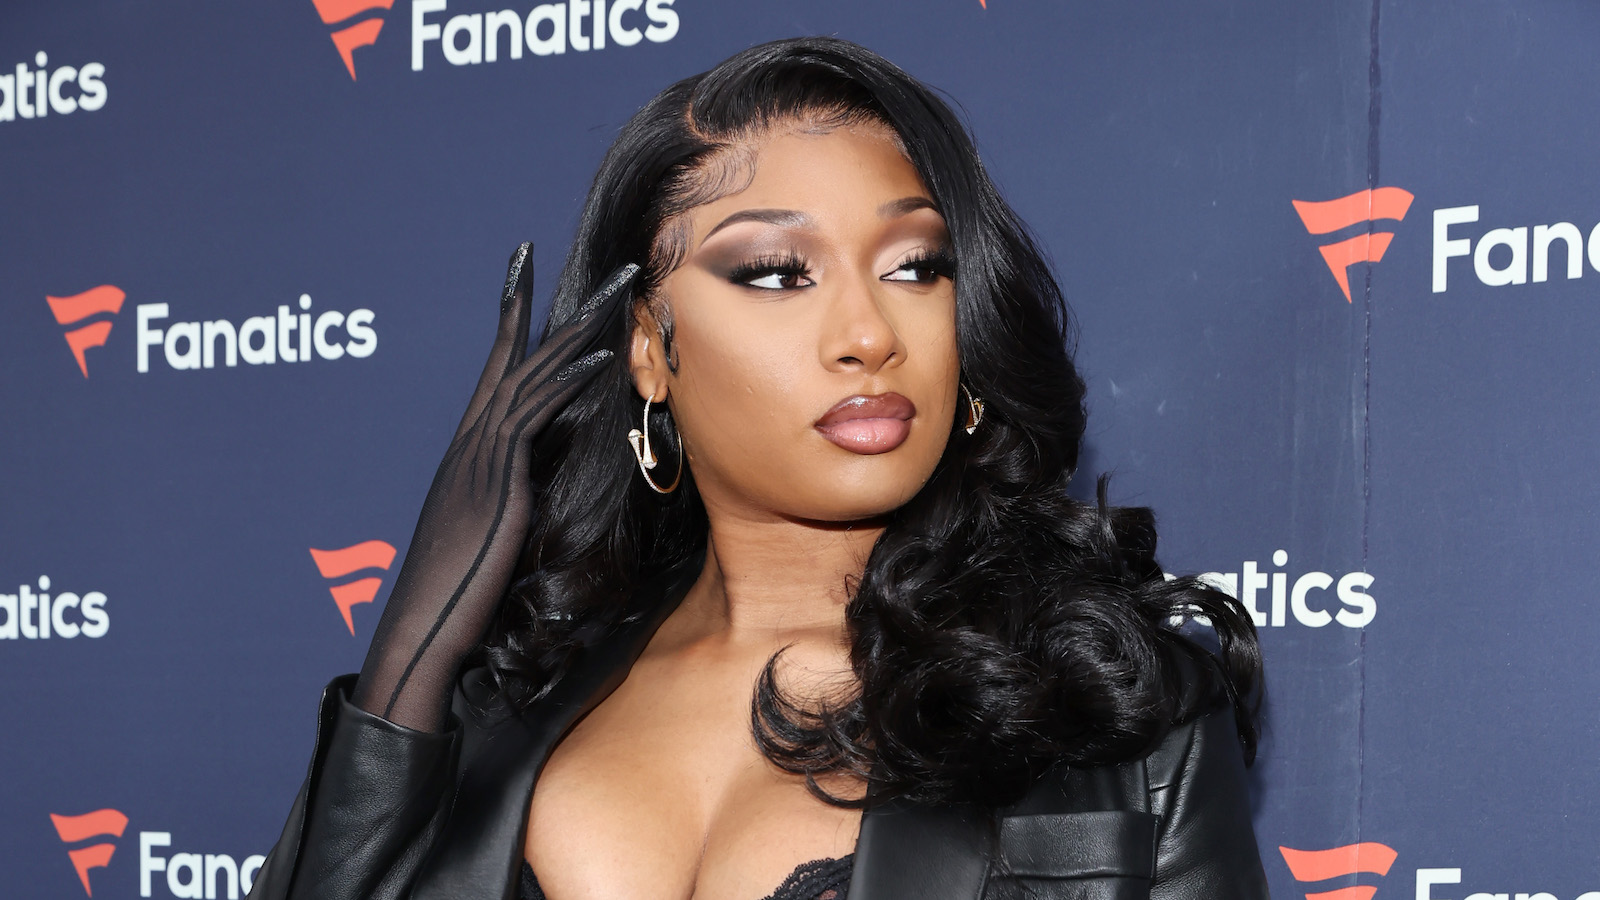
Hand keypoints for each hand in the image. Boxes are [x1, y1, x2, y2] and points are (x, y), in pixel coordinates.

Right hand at [351, 244, 637, 730]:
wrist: (422, 628)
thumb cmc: (454, 594)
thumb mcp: (488, 535)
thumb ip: (507, 499)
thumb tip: (530, 491)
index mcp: (469, 452)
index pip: (497, 369)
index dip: (514, 318)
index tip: (526, 271)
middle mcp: (471, 441)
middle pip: (519, 355)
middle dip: (550, 300)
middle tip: (593, 263)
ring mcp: (481, 455)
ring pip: (533, 372)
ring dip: (583, 325)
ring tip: (621, 286)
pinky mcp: (497, 478)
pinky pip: (536, 414)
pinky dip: (568, 379)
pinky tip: (601, 354)